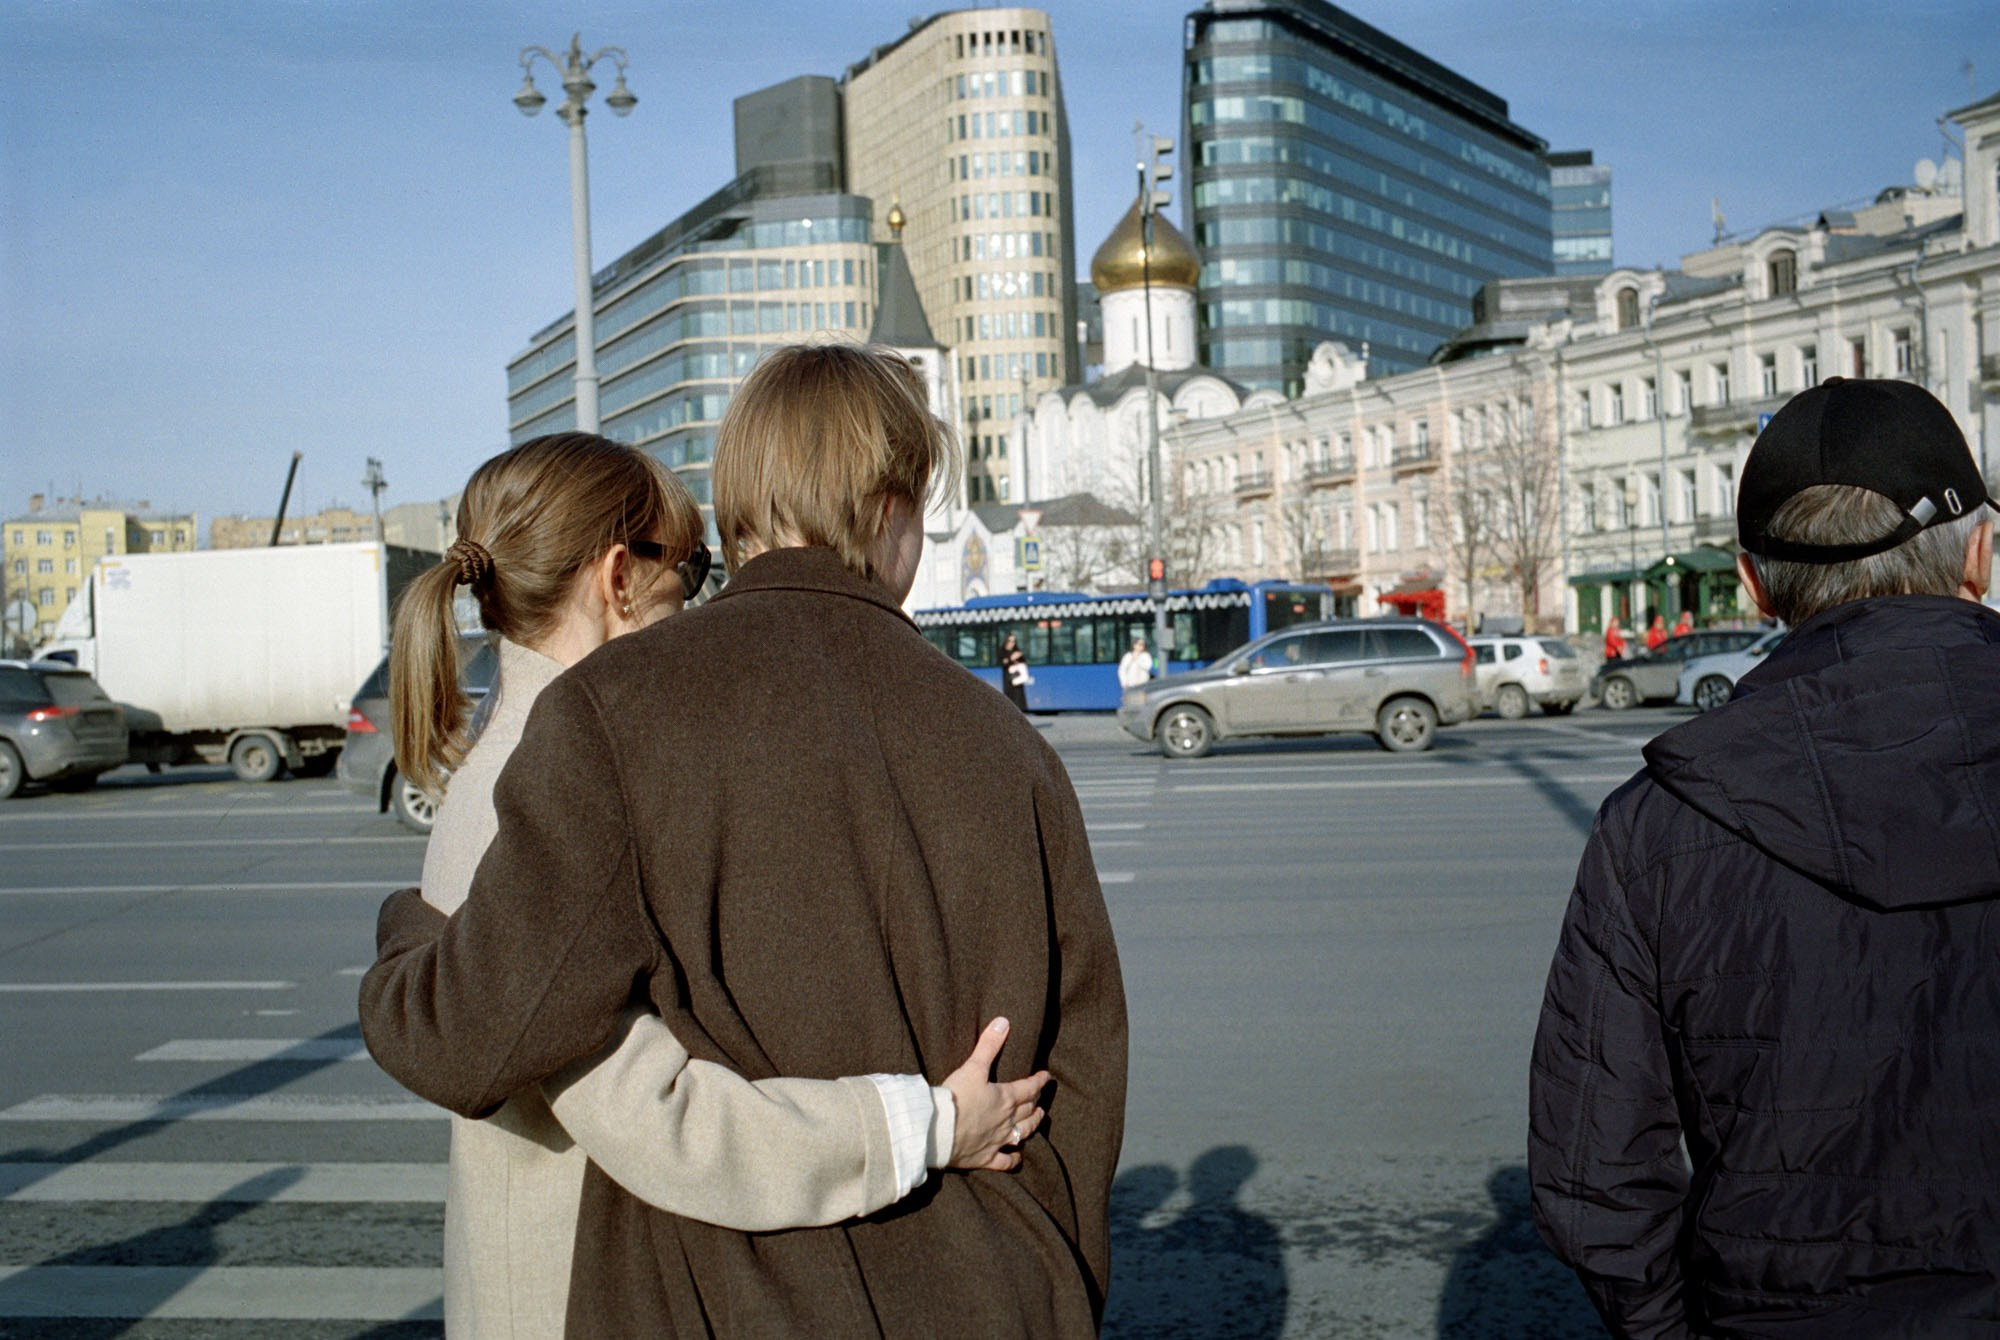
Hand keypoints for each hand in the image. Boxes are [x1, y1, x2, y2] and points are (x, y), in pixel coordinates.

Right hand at [942, 1017, 1049, 1171]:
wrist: (937, 1130)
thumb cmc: (955, 1097)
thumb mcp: (973, 1067)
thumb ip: (988, 1045)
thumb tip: (1004, 1021)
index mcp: (1005, 1098)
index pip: (1029, 1088)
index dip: (1039, 1081)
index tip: (1046, 1076)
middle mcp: (1006, 1120)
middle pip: (1028, 1110)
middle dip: (1035, 1102)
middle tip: (1040, 1098)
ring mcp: (997, 1140)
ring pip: (1022, 1134)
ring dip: (1031, 1126)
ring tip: (1037, 1120)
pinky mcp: (985, 1157)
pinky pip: (1005, 1161)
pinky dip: (1013, 1160)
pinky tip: (1018, 1158)